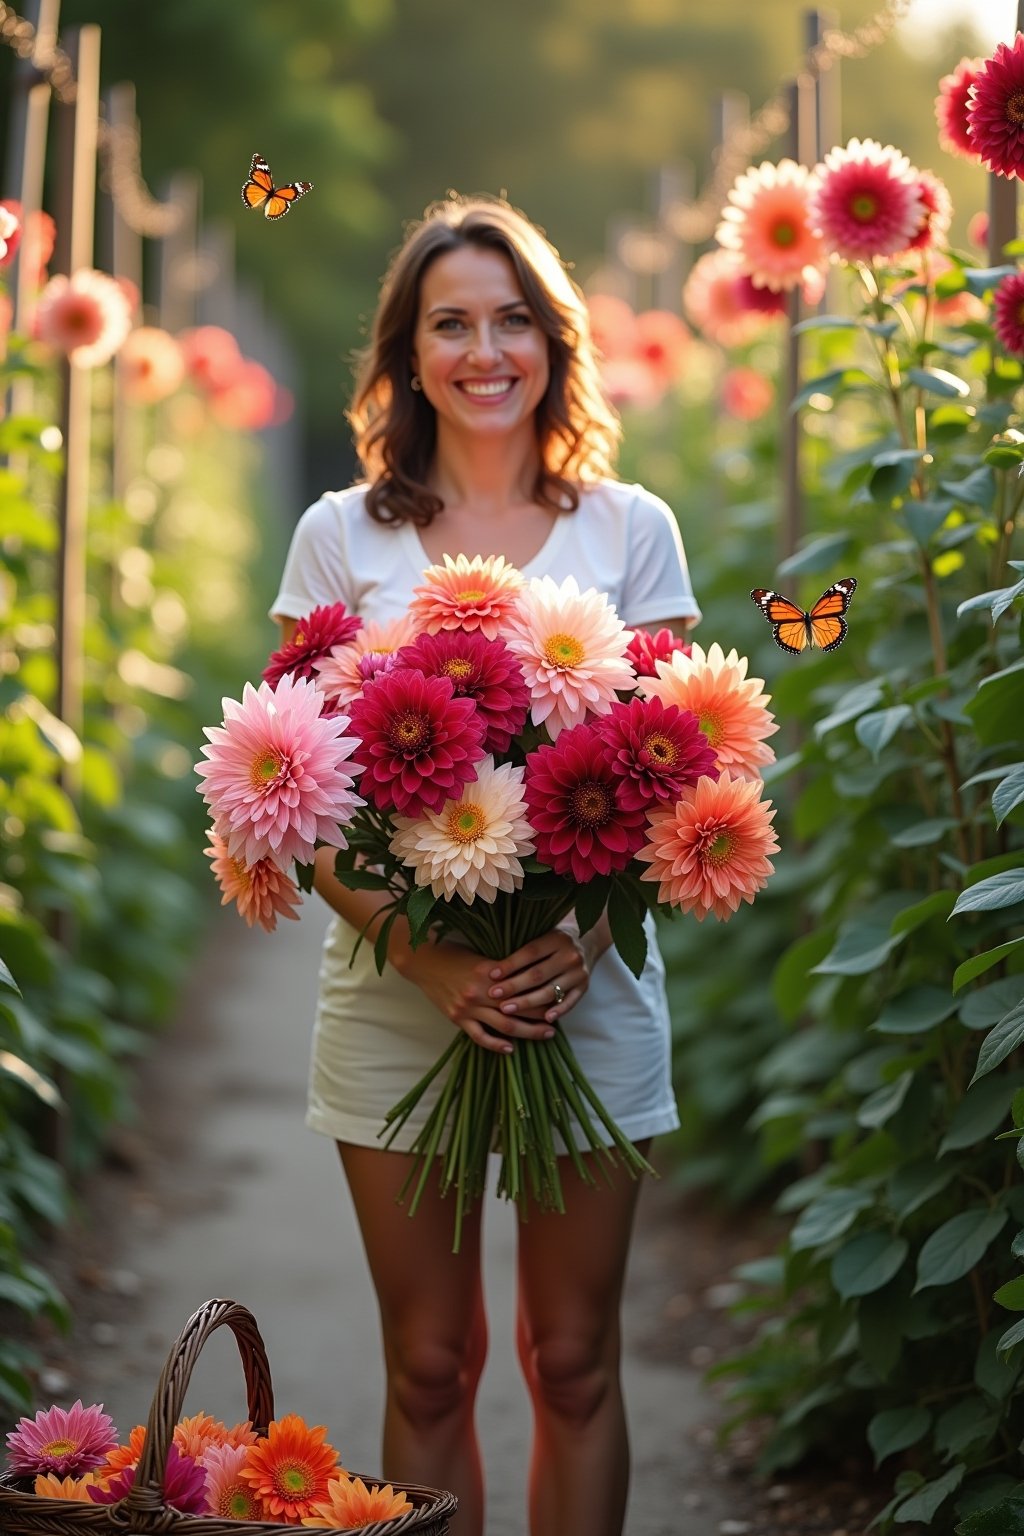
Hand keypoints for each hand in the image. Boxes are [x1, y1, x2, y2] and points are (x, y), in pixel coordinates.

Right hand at [396, 938, 559, 1054]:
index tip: (558, 996)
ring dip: (527, 1032)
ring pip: (504, 1024)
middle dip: (541, 1015)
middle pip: (519, 1007)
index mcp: (490, 971)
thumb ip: (503, 969)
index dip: (542, 993)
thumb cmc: (454, 955)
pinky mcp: (457, 1018)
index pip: (523, 985)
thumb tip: (529, 978)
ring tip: (545, 1034)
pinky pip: (480, 1037)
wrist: (422, 962)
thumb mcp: (480, 956)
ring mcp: (468, 1007)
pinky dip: (496, 1045)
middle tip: (558, 1021)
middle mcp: (480, 991)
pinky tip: (510, 1049)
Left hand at [486, 926, 589, 1025]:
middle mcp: (570, 955)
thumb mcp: (542, 936)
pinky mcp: (584, 987)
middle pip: (538, 974)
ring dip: (527, 1002)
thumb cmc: (553, 942)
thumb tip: (493, 970)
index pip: (530, 952)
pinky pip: (570, 1002)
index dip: (510, 964)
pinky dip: (558, 1011)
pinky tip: (544, 1019)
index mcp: (557, 939)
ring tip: (507, 1009)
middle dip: (513, 986)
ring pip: (550, 991)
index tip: (491, 975)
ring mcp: (579, 973)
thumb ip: (524, 950)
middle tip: (493, 994)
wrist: (587, 943)